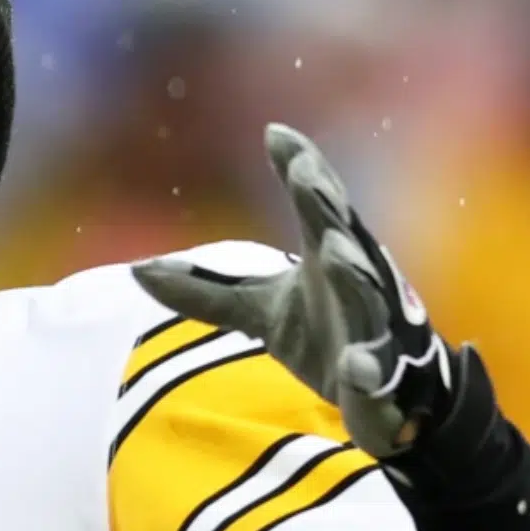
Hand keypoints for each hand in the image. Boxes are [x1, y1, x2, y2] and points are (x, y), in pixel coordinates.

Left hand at [129, 123, 456, 458]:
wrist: (391, 395)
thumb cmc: (329, 336)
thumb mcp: (262, 312)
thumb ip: (208, 291)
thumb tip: (137, 270)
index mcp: (330, 256)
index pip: (317, 204)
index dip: (301, 168)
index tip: (276, 134)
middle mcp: (357, 282)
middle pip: (343, 235)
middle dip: (326, 205)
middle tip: (304, 175)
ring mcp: (375, 328)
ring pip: (367, 295)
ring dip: (352, 271)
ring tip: (332, 249)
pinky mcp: (382, 378)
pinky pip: (376, 372)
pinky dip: (367, 368)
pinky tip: (355, 365)